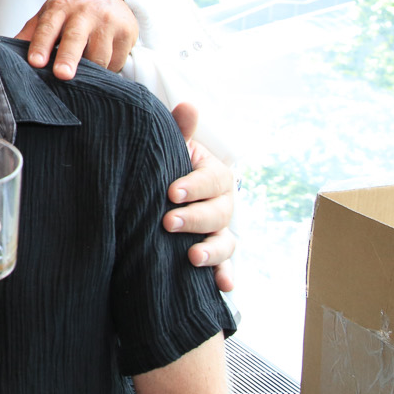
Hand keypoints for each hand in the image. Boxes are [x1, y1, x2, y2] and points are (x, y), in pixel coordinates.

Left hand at [14, 0, 137, 77]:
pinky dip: (107, 69)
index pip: (48, 27)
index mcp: (60, 8)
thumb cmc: (73, 9)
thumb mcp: (49, 14)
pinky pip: (116, 61)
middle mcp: (84, 13)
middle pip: (75, 38)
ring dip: (90, 71)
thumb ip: (30, 32)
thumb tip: (7, 53)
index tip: (35, 62)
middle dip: (68, 58)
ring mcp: (108, 22)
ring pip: (99, 55)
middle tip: (62, 75)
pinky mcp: (127, 33)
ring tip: (83, 74)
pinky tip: (102, 65)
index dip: (41, 45)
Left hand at [165, 102, 237, 292]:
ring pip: (226, 242)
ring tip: (193, 257)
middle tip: (168, 222)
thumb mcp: (173, 148)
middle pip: (218, 213)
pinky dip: (225, 276)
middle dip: (195, 218)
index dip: (194, 186)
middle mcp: (224, 203)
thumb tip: (188, 105)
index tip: (171, 192)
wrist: (166, 191)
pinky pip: (227, 267)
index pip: (211, 180)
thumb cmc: (169, 166)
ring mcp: (222, 230)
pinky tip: (222, 287)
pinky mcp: (217, 253)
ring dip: (213, 251)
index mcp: (215, 176)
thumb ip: (180, 130)